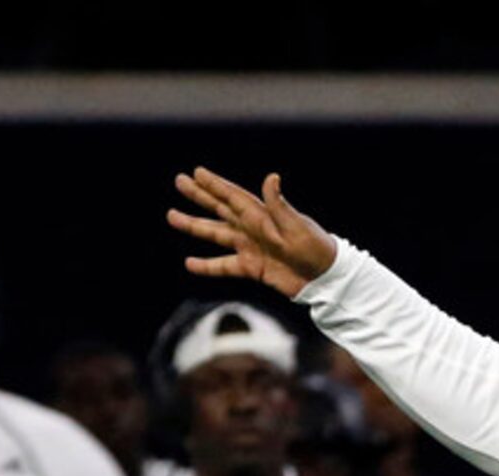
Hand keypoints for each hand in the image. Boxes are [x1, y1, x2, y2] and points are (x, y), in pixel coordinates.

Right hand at [167, 169, 337, 297]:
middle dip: (199, 196)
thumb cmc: (316, 248)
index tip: (196, 172)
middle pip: (219, 209)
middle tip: (179, 182)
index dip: (215, 184)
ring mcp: (251, 248)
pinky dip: (207, 266)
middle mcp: (252, 229)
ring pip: (215, 235)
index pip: (232, 196)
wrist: (326, 279)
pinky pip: (224, 266)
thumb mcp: (296, 225)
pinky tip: (189, 263)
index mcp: (261, 215)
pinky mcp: (253, 268)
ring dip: (194, 226)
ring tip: (172, 217)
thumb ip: (279, 204)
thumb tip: (271, 177)